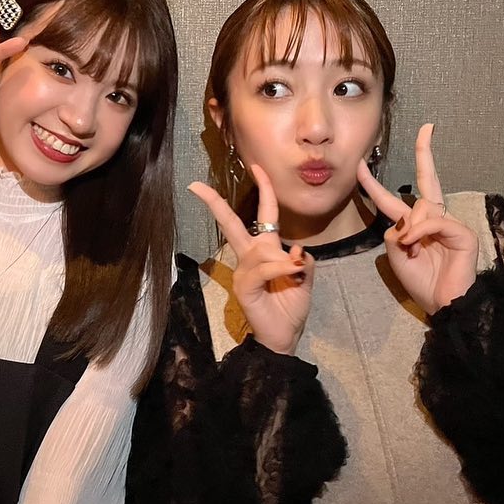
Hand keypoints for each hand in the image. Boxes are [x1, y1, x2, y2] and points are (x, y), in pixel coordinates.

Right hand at [189, 164, 314, 354]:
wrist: (283, 337)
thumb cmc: (290, 307)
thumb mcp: (305, 279)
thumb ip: (304, 262)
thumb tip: (296, 248)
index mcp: (266, 250)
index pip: (264, 213)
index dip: (263, 189)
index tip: (256, 167)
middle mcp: (252, 257)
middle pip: (232, 224)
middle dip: (215, 203)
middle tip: (197, 186)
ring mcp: (244, 272)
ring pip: (260, 250)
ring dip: (281, 260)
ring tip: (293, 273)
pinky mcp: (243, 287)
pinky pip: (263, 268)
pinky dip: (278, 269)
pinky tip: (288, 274)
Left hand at [357, 124, 477, 314]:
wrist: (443, 303)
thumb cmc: (420, 281)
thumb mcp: (396, 253)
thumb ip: (395, 230)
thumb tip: (406, 219)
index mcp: (414, 224)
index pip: (391, 199)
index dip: (373, 184)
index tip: (360, 164)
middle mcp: (433, 218)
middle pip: (427, 179)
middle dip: (425, 152)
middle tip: (426, 128)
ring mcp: (450, 224)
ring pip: (421, 207)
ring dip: (410, 229)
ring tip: (410, 249)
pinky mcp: (463, 232)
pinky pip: (434, 221)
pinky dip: (420, 232)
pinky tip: (416, 245)